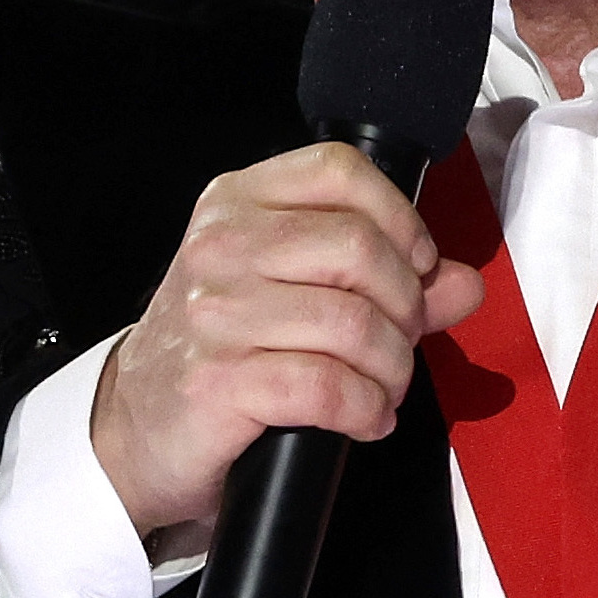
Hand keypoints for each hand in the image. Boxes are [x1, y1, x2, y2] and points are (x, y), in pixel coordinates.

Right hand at [90, 144, 486, 552]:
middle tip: (400, 342)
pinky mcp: (217, 381)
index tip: (417, 267)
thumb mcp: (290, 295)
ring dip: (391, 368)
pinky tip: (364, 419)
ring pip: (352, 322)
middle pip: (359, 248)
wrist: (133, 426)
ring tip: (382, 388)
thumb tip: (465, 283)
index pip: (341, 172)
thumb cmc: (218, 352)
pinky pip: (327, 387)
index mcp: (237, 204)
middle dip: (405, 306)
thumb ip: (384, 282)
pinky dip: (365, 409)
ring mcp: (214, 314)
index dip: (400, 220)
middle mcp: (221, 247)